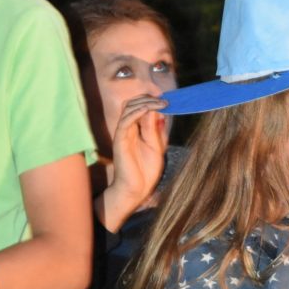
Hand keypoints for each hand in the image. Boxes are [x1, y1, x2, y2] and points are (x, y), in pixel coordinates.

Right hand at [99, 95, 168, 230]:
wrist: (137, 190)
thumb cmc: (146, 171)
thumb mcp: (157, 146)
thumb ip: (156, 130)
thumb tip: (160, 112)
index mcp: (136, 129)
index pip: (140, 107)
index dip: (152, 101)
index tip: (167, 100)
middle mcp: (128, 128)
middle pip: (132, 103)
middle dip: (148, 98)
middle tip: (164, 100)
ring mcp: (123, 133)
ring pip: (128, 108)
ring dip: (145, 102)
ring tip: (160, 104)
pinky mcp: (120, 140)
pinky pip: (126, 120)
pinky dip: (137, 112)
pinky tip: (149, 110)